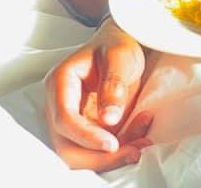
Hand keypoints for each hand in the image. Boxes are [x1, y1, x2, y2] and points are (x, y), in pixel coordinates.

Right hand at [45, 19, 151, 171]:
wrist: (121, 44)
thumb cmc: (117, 44)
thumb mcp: (120, 56)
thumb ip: (113, 84)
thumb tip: (108, 120)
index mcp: (60, 82)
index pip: (64, 119)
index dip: (86, 136)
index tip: (113, 144)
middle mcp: (59, 104)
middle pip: (67, 146)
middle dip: (98, 156)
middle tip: (133, 151)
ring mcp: (71, 119)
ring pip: (81, 154)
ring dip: (110, 157)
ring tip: (141, 143)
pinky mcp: (85, 128)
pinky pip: (96, 149)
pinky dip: (119, 148)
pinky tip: (141, 135)